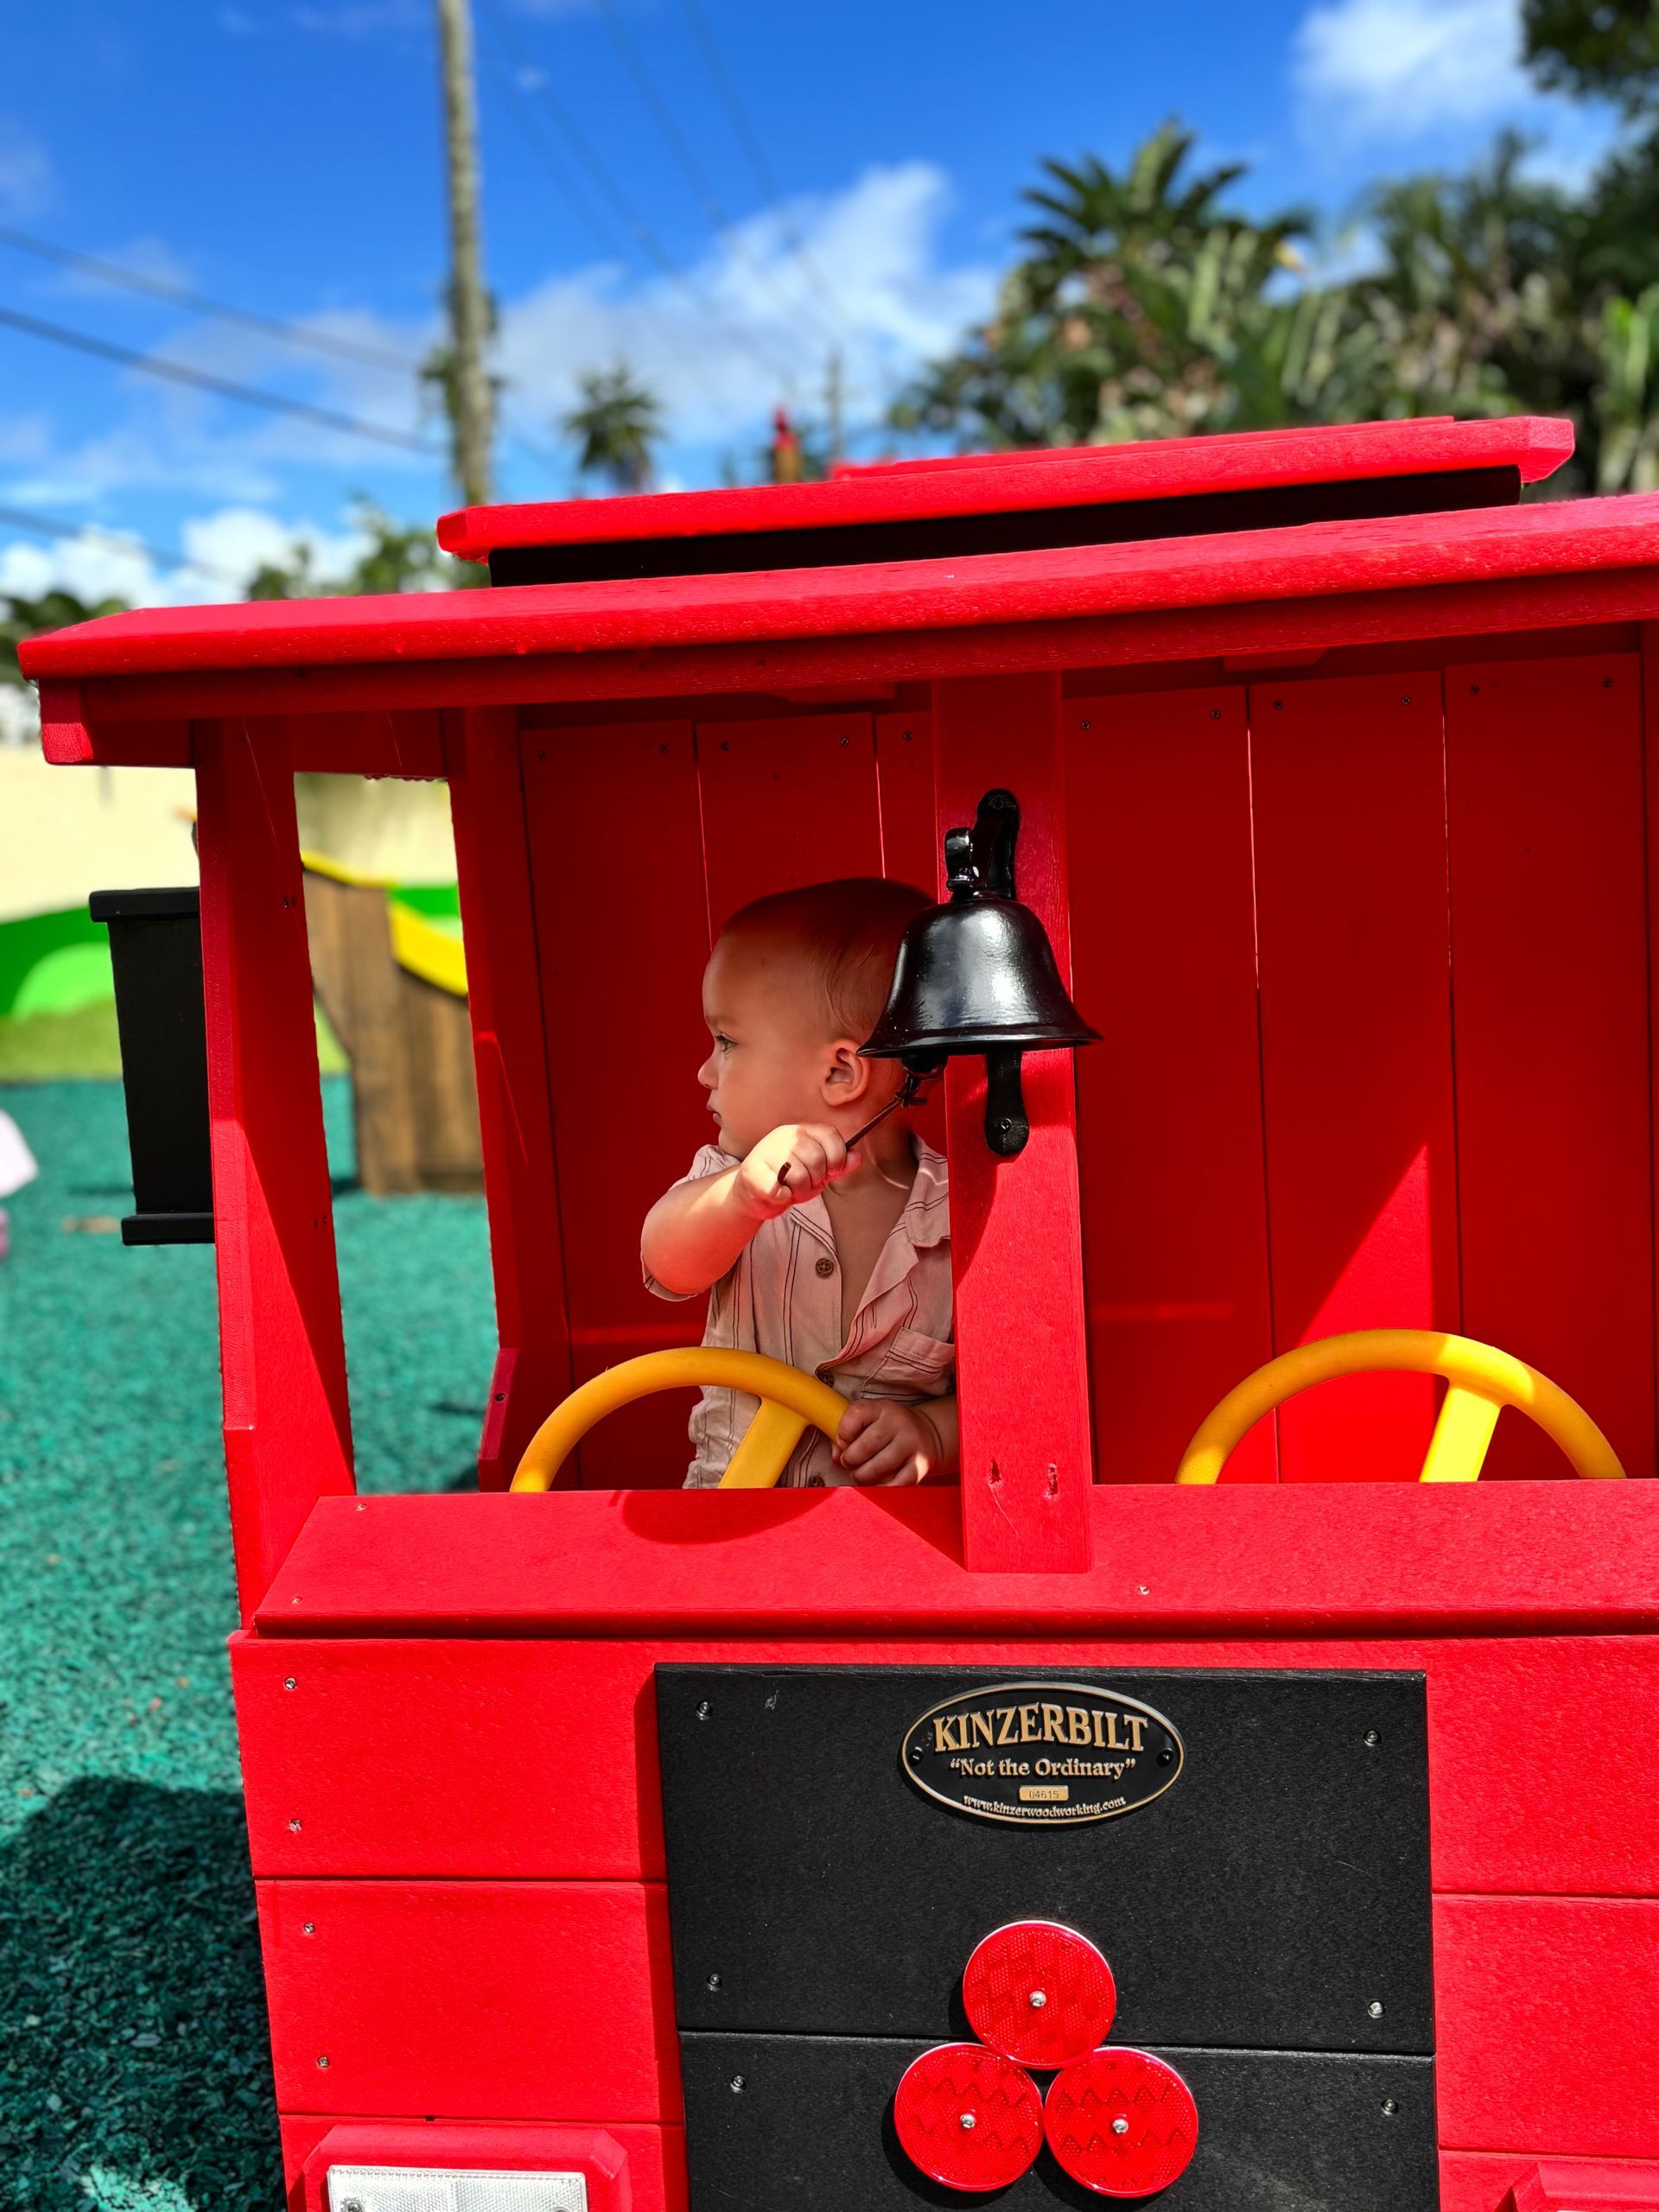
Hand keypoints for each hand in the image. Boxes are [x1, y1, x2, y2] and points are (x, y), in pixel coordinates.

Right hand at [736, 1123, 857, 1217]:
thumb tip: (856, 1157)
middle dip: (816, 1180)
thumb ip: (838, 1164)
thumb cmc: (787, 1181)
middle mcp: (784, 1135)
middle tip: (804, 1184)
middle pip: (818, 1159)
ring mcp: (767, 1150)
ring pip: (800, 1177)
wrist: (752, 1194)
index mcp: (802, 1131)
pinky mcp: (753, 1170)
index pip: (831, 1135)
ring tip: (790, 1189)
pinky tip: (777, 1193)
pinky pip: (780, 1190)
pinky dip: (782, 1198)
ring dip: (799, 1192)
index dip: (837, 1158)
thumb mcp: (818, 1171)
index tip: (831, 1171)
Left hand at [834, 1399, 942, 1486]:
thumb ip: (848, 1434)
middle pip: (867, 1445)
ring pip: (880, 1467)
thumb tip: (836, 1457)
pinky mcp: (921, 1465)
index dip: (843, 1432)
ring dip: (863, 1476)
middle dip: (851, 1460)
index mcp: (882, 1407)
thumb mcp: (870, 1421)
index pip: (857, 1413)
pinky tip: (876, 1485)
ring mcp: (912, 1443)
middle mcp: (899, 1422)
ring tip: (861, 1475)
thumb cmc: (888, 1430)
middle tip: (849, 1464)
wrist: (928, 1433)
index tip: (842, 1443)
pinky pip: (897, 1483)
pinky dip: (882, 1489)